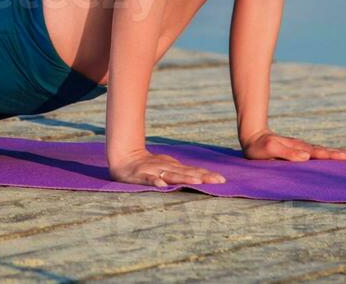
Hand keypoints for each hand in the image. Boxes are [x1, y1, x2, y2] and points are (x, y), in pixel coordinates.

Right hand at [109, 148, 226, 187]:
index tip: (222, 180)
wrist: (123, 157)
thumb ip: (182, 173)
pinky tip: (162, 187)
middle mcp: (166, 168)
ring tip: (196, 182)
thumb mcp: (166, 167)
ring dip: (183, 178)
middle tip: (218, 181)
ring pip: (171, 175)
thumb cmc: (148, 165)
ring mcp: (154, 171)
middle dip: (202, 177)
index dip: (207, 175)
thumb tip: (202, 178)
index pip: (193, 171)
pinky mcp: (140, 176)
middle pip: (186, 173)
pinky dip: (155, 182)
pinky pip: (148, 179)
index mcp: (173, 167)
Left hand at [240, 128, 345, 161]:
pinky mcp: (297, 151)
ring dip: (335, 154)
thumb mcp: (270, 149)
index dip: (333, 155)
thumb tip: (307, 157)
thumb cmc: (259, 146)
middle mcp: (302, 148)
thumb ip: (286, 153)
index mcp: (299, 148)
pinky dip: (326, 155)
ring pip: (321, 151)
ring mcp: (301, 149)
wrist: (252, 136)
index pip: (319, 153)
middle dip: (340, 154)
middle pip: (324, 151)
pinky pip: (315, 154)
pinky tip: (332, 158)